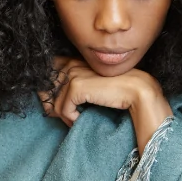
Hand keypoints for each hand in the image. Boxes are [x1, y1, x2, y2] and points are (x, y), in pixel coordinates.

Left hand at [38, 56, 161, 126]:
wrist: (136, 90)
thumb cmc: (116, 91)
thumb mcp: (90, 87)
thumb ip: (70, 89)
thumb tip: (48, 105)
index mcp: (72, 61)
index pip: (47, 76)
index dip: (48, 93)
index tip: (58, 106)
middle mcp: (70, 64)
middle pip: (45, 90)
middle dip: (52, 107)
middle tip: (68, 116)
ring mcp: (73, 74)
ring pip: (54, 104)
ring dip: (65, 117)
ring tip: (77, 119)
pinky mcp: (77, 86)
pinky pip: (64, 109)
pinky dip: (71, 119)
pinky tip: (81, 119)